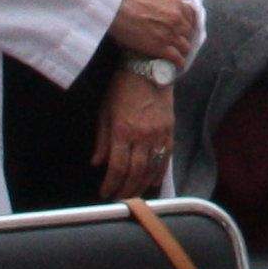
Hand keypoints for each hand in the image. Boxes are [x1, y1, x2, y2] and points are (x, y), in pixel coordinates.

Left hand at [96, 70, 176, 196]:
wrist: (148, 68)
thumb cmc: (121, 88)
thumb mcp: (105, 111)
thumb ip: (102, 139)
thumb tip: (97, 163)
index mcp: (122, 131)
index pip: (116, 167)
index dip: (111, 184)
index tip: (105, 193)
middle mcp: (142, 136)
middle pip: (135, 172)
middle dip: (126, 190)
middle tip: (120, 200)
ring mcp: (158, 134)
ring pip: (151, 169)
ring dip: (142, 186)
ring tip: (134, 196)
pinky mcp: (170, 131)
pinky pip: (166, 158)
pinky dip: (159, 173)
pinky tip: (153, 182)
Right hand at [110, 0, 199, 67]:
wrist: (115, 5)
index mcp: (177, 4)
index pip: (190, 15)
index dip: (186, 20)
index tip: (183, 24)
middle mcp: (176, 20)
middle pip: (187, 31)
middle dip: (184, 34)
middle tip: (179, 37)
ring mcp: (169, 35)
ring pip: (184, 45)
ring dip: (183, 48)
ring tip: (180, 52)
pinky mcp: (159, 48)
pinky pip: (175, 57)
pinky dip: (179, 61)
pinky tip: (178, 64)